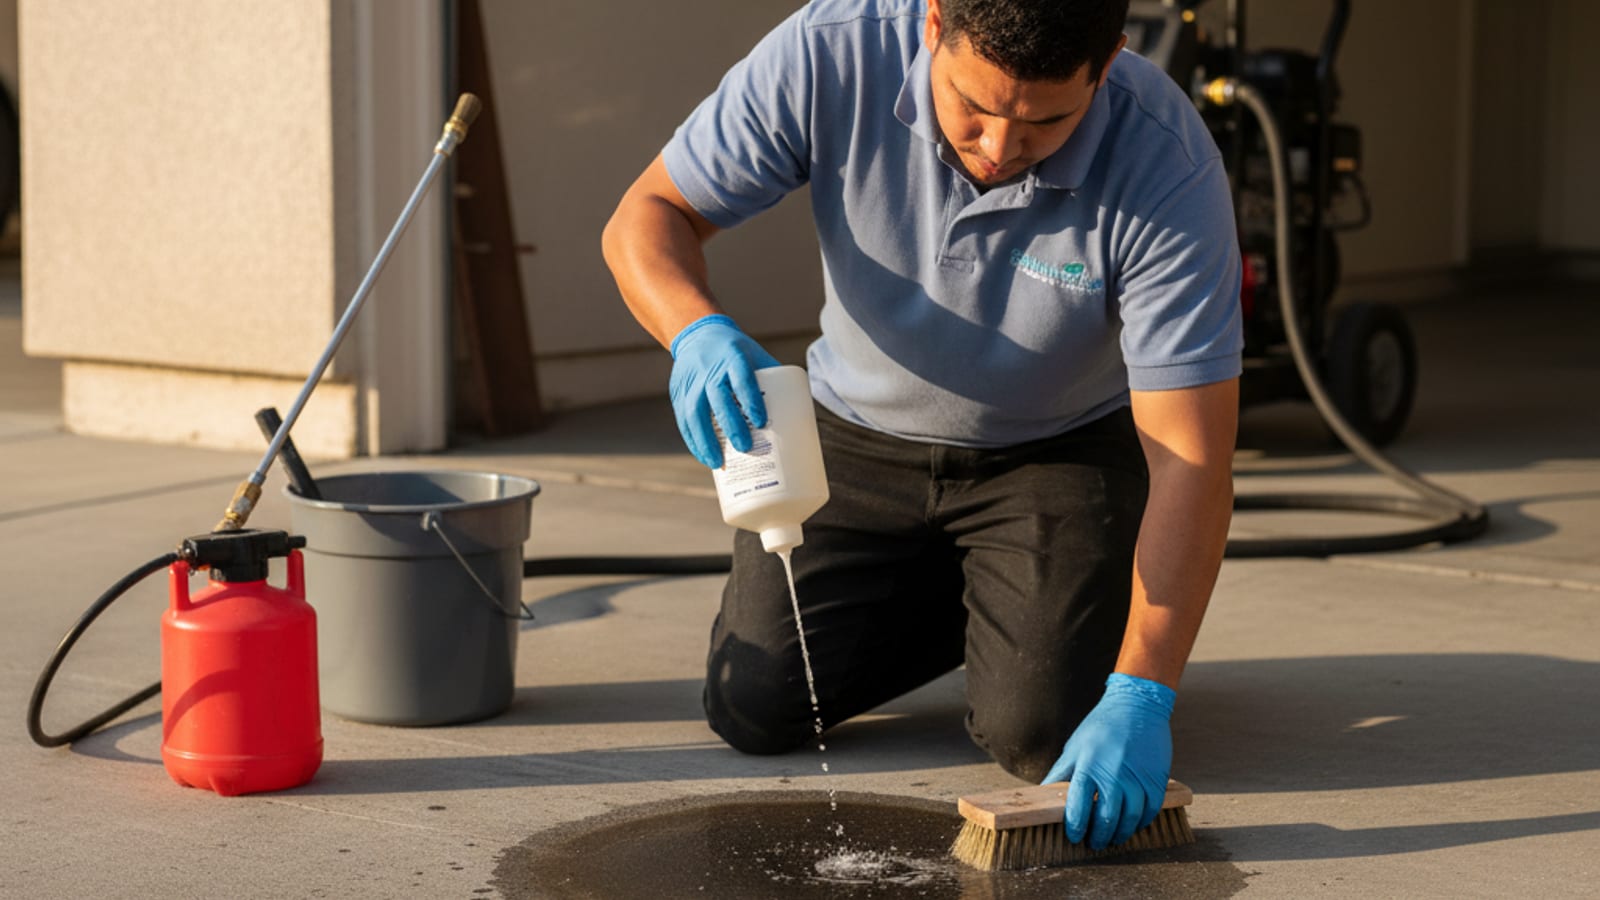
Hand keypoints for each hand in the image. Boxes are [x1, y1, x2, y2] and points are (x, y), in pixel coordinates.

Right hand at [668, 314, 779, 468]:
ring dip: (705, 440)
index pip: (742, 378)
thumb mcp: (755, 356)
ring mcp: (691, 381)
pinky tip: (704, 456)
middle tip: (745, 447)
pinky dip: (693, 440)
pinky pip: (683, 420)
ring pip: (694, 412)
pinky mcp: (678, 393)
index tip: (761, 421)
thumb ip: (773, 380)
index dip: (750, 399)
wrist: (698, 334)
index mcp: (733, 356)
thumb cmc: (736, 352)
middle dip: (731, 424)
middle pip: (717, 397)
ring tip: (719, 462)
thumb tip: (799, 415)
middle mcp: (709, 368)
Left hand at [1043, 673, 1174, 850]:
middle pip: (1106, 819)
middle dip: (1098, 837)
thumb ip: (1060, 774)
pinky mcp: (1156, 778)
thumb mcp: (1074, 747)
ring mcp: (1137, 777)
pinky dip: (1141, 823)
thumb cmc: (1101, 726)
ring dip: (1120, 834)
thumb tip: (1042, 795)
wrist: (1137, 705)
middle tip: (1094, 843)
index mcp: (1088, 766)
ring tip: (1113, 838)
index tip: (1074, 837)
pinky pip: (1150, 810)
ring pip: (1130, 819)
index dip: (1075, 828)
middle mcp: (1113, 774)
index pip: (1078, 807)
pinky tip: (1133, 824)